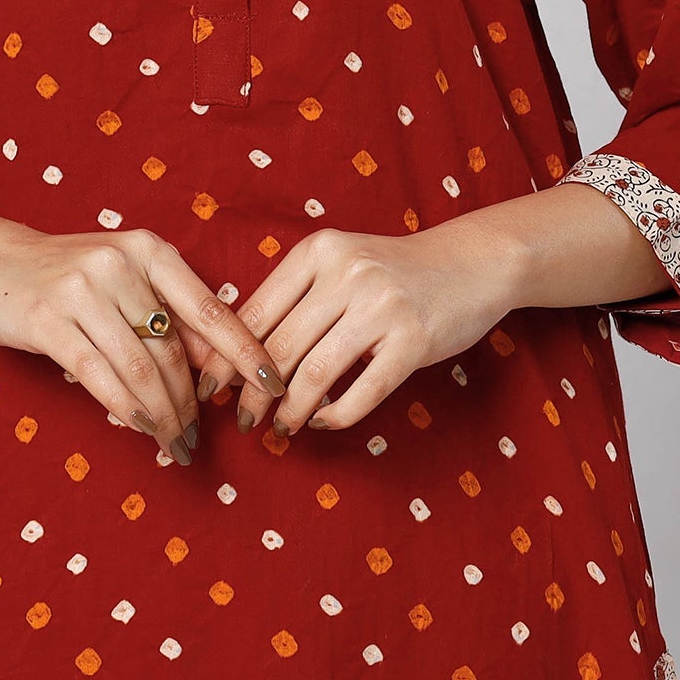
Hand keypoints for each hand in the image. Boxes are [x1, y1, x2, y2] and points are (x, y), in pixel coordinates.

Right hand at [0, 219, 285, 466]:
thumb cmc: (65, 275)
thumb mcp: (122, 281)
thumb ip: (166, 315)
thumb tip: (219, 369)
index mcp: (148, 249)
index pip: (209, 307)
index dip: (245, 350)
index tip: (274, 385)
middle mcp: (120, 262)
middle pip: (173, 349)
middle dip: (191, 402)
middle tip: (197, 438)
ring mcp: (81, 288)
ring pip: (139, 367)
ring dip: (162, 414)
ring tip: (173, 443)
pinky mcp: (47, 318)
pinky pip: (98, 375)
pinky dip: (125, 408)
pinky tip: (140, 428)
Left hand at [194, 221, 518, 439]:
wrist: (471, 262)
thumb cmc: (393, 272)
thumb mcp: (340, 265)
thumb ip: (296, 296)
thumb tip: (235, 350)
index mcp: (318, 250)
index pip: (256, 311)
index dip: (227, 356)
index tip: (209, 388)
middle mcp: (346, 272)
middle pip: (279, 347)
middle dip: (253, 393)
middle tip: (242, 420)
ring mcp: (381, 305)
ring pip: (314, 374)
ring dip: (290, 411)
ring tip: (281, 429)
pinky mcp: (412, 340)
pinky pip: (362, 392)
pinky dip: (336, 415)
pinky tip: (323, 422)